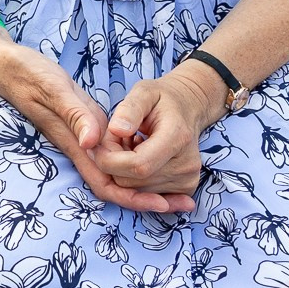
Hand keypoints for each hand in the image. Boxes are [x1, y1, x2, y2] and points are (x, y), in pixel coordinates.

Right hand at [0, 31, 194, 213]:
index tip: (163, 203)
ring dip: (147, 184)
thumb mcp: (54, 87)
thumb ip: (75, 114)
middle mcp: (81, 147)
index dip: (135, 198)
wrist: (9, 66)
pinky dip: (137, 162)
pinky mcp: (86, 127)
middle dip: (150, 198)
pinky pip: (114, 155)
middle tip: (186, 202)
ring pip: (117, 173)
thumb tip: (94, 143)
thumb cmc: (29, 74)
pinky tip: (155, 156)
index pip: (107, 184)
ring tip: (180, 188)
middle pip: (117, 187)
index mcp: (75, 143)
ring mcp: (83, 138)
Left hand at [93, 67, 224, 199]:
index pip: (137, 165)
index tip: (100, 143)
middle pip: (133, 181)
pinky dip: (135, 180)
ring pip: (136, 191)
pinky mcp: (185, 188)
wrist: (188, 109)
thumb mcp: (144, 92)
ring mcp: (188, 179)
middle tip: (116, 139)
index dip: (110, 159)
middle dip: (113, 163)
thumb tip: (117, 130)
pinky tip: (140, 157)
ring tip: (131, 145)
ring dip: (123, 171)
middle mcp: (186, 164)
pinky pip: (146, 194)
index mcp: (177, 137)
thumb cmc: (162, 99)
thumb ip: (129, 109)